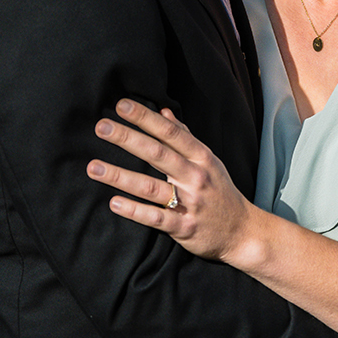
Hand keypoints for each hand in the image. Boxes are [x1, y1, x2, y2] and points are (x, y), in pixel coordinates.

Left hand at [88, 99, 254, 261]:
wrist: (243, 232)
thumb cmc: (221, 192)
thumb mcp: (209, 161)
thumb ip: (185, 137)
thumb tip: (164, 111)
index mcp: (201, 158)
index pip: (170, 132)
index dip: (145, 118)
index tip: (122, 105)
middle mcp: (195, 177)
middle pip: (157, 154)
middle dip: (128, 138)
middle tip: (101, 127)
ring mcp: (190, 203)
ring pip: (151, 187)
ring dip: (121, 176)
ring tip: (94, 167)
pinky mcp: (184, 227)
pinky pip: (156, 218)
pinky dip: (135, 210)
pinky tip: (114, 202)